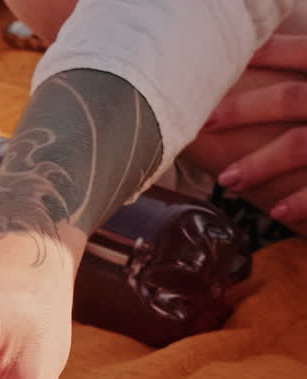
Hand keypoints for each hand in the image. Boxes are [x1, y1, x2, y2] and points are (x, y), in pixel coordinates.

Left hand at [204, 35, 306, 221]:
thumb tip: (296, 41)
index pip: (300, 54)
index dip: (263, 56)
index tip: (221, 66)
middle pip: (288, 98)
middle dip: (242, 111)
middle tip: (205, 122)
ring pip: (300, 143)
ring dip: (260, 163)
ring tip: (228, 180)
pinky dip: (301, 200)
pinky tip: (276, 213)